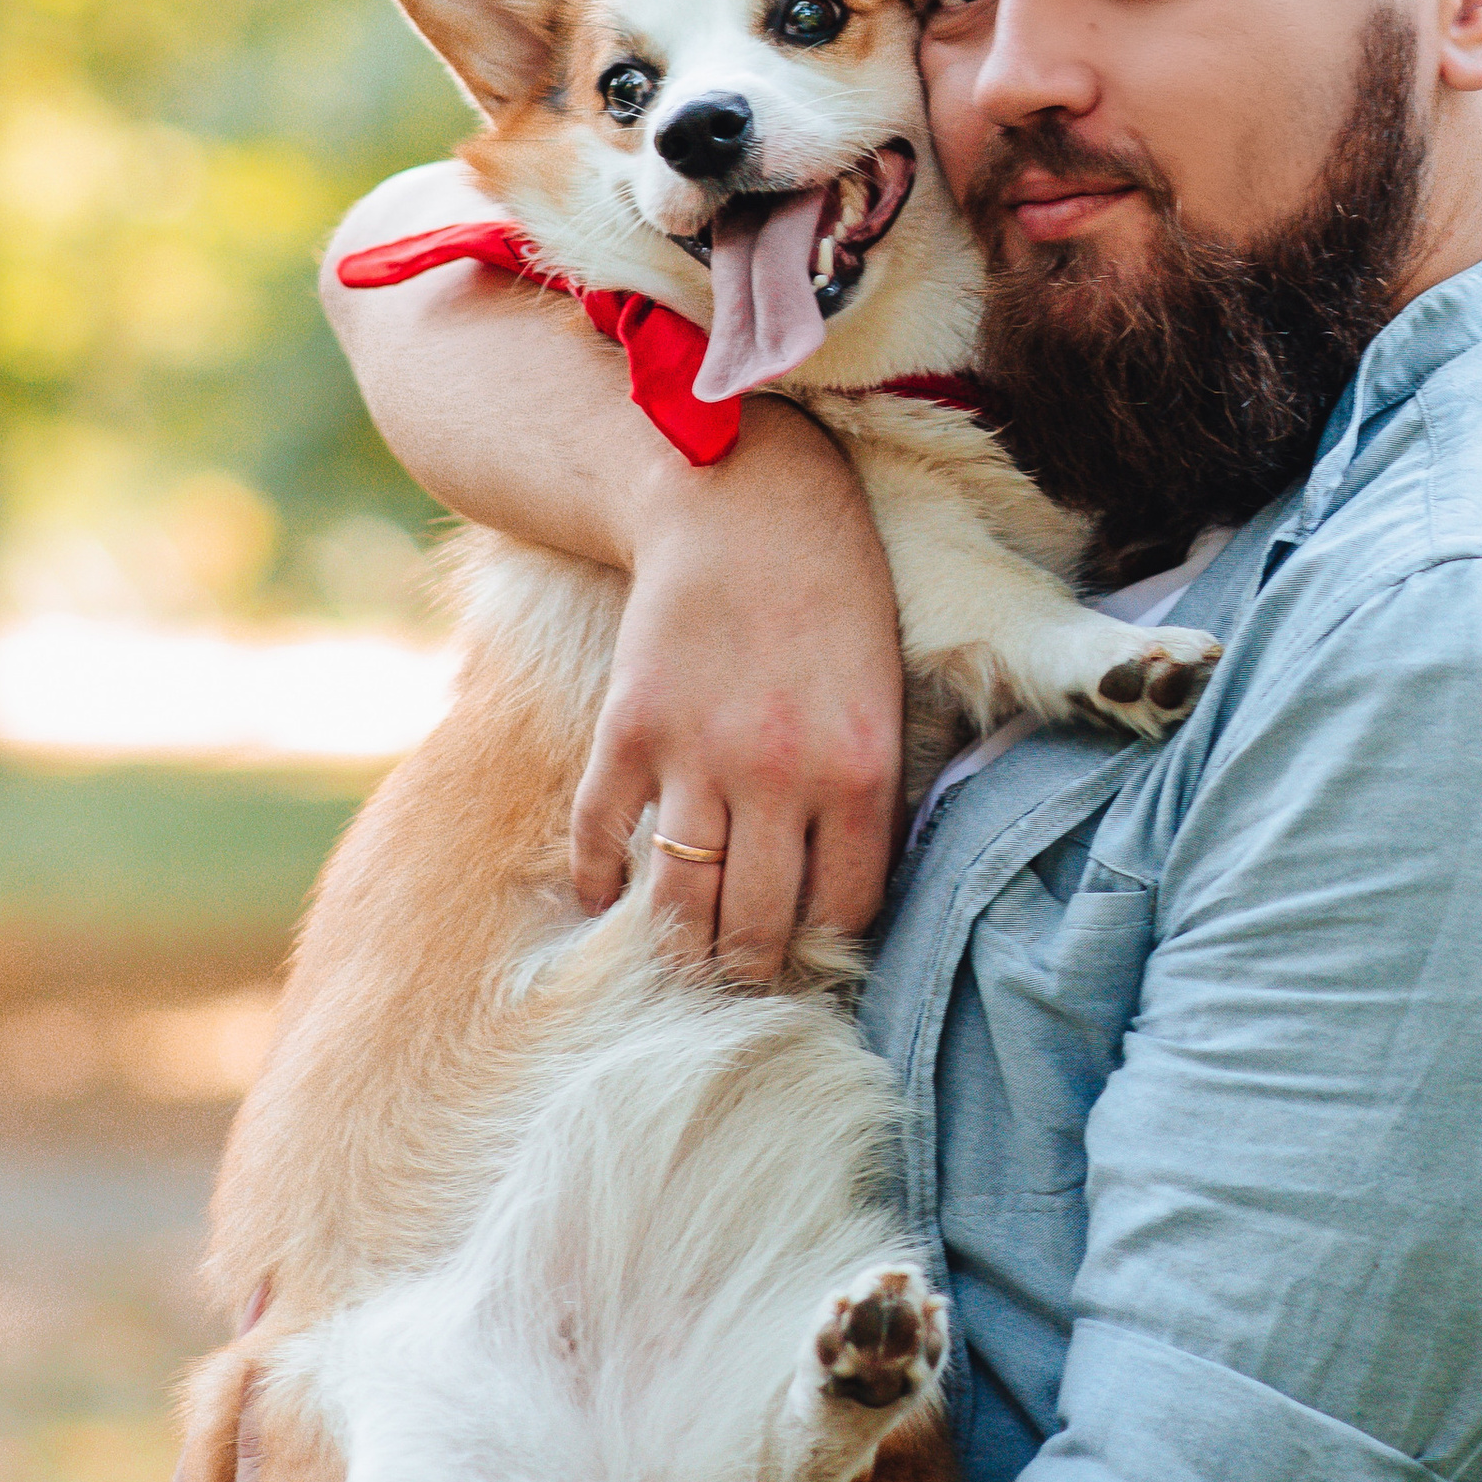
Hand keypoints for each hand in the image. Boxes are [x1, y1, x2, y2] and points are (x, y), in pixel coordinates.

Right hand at [572, 398, 906, 973]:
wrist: (742, 500)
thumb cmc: (834, 593)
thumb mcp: (883, 689)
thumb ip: (868, 787)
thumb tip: (842, 890)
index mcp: (860, 767)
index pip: (846, 908)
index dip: (829, 942)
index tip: (816, 952)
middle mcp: (779, 773)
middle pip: (758, 925)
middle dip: (752, 969)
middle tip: (746, 980)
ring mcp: (695, 753)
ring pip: (680, 902)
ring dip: (681, 950)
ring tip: (687, 964)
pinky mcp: (627, 729)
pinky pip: (601, 836)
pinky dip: (598, 882)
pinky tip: (606, 901)